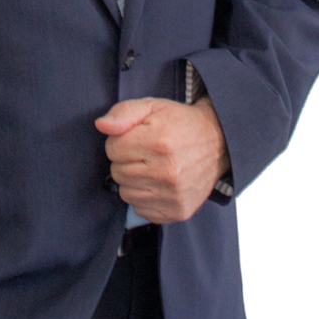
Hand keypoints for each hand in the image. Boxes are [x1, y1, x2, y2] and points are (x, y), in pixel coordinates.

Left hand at [94, 96, 230, 223]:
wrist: (217, 142)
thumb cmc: (178, 123)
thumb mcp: (151, 106)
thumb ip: (123, 113)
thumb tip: (101, 125)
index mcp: (158, 142)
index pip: (112, 149)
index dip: (119, 141)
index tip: (135, 137)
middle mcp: (167, 171)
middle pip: (117, 172)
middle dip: (125, 160)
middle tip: (144, 152)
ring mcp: (174, 195)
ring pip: (126, 194)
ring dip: (132, 180)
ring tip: (150, 167)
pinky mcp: (179, 211)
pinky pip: (141, 210)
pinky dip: (144, 198)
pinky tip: (157, 183)